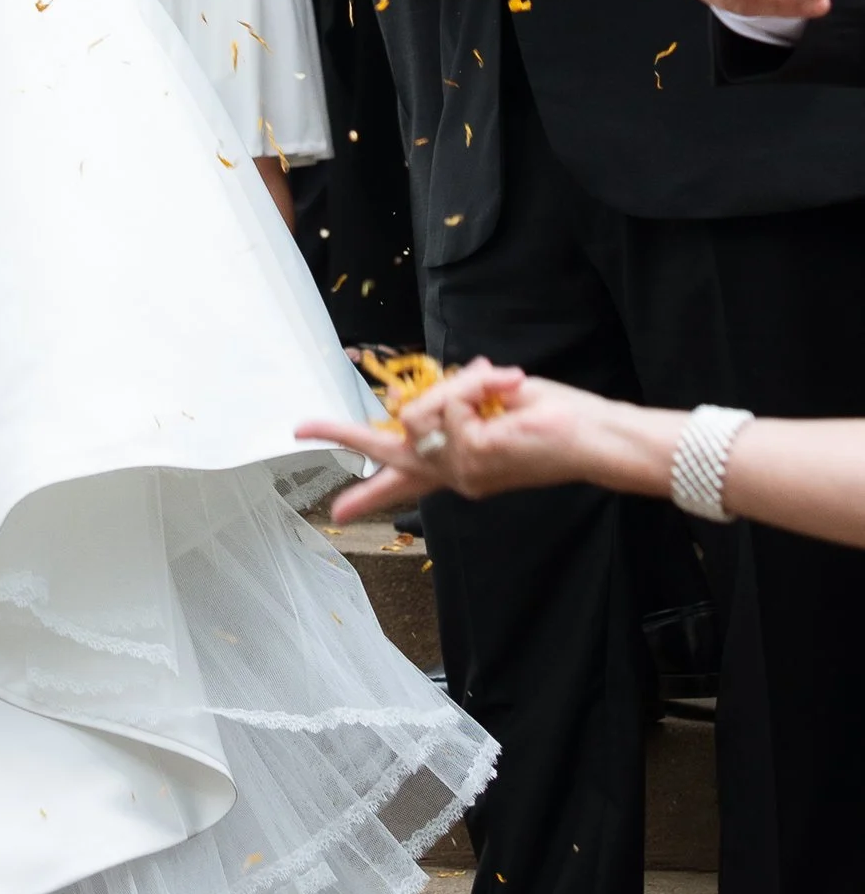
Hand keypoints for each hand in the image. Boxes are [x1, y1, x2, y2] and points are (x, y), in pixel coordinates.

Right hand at [301, 365, 628, 520]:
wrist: (594, 438)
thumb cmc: (554, 421)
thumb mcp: (494, 408)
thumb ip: (456, 405)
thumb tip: (435, 396)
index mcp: (460, 467)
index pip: (406, 482)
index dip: (368, 491)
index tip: (338, 511)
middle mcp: (455, 476)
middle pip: (385, 456)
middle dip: (340, 434)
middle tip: (300, 428)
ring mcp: (460, 469)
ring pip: (420, 412)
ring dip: (460, 384)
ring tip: (502, 381)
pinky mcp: (470, 455)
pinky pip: (450, 402)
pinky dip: (477, 383)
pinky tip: (507, 386)